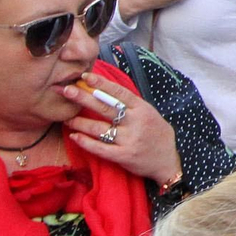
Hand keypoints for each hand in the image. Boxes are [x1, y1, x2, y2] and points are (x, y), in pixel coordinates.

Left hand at [62, 70, 180, 185]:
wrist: (169, 159)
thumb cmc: (156, 133)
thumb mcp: (148, 113)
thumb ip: (129, 104)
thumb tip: (103, 90)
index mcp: (142, 109)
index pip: (119, 92)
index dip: (101, 84)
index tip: (85, 76)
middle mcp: (136, 123)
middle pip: (105, 108)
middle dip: (83, 98)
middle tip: (67, 91)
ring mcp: (130, 140)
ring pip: (99, 128)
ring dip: (80, 122)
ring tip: (66, 118)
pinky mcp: (124, 156)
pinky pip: (101, 148)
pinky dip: (85, 142)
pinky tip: (74, 136)